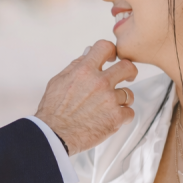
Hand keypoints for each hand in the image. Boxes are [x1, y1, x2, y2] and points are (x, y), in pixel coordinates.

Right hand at [34, 40, 137, 155]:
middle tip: (127, 77)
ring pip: (128, 94)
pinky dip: (122, 116)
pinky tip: (112, 118)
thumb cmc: (53, 111)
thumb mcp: (58, 81)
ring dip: (121, 100)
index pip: (105, 47)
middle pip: (127, 67)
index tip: (112, 58)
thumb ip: (76, 66)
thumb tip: (88, 53)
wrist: (54, 135)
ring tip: (109, 107)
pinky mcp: (116, 118)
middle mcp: (100, 82)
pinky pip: (129, 113)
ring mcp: (109, 100)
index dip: (111, 51)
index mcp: (85, 71)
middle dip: (129, 72)